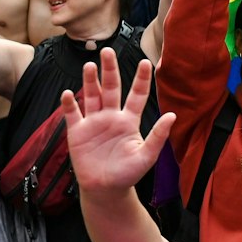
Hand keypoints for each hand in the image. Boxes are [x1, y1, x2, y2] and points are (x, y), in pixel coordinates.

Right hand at [60, 50, 174, 193]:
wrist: (105, 190)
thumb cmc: (128, 174)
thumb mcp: (146, 156)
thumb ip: (158, 136)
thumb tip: (172, 115)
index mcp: (129, 121)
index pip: (137, 95)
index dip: (141, 79)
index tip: (145, 62)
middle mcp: (111, 117)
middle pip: (111, 88)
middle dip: (110, 70)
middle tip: (107, 51)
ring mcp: (93, 123)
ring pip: (92, 96)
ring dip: (90, 81)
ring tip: (90, 65)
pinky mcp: (77, 132)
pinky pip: (72, 114)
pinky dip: (69, 104)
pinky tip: (68, 93)